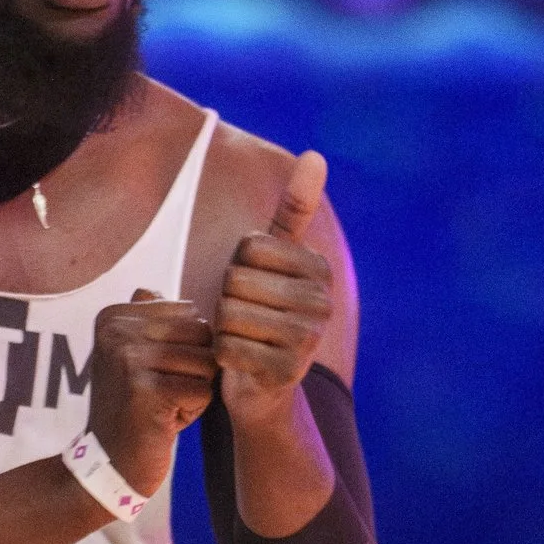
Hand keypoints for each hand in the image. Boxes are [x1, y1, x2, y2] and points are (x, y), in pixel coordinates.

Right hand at [88, 290, 218, 496]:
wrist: (108, 465)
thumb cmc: (131, 410)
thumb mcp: (127, 357)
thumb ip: (143, 320)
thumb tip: (151, 288)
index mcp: (113, 316)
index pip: (190, 313)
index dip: (186, 348)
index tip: (154, 374)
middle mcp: (117, 331)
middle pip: (201, 334)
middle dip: (195, 368)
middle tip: (163, 394)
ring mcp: (129, 360)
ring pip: (206, 362)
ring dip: (194, 391)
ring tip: (162, 407)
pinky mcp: (146, 391)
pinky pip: (203, 390)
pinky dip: (193, 412)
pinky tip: (164, 422)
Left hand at [213, 150, 334, 430]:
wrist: (265, 388)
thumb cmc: (263, 315)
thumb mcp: (277, 261)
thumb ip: (295, 211)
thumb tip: (315, 155)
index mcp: (318, 269)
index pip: (249, 247)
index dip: (236, 268)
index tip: (253, 289)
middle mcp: (321, 302)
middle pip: (236, 280)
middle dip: (226, 300)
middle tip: (244, 320)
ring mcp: (307, 339)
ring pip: (230, 313)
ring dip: (223, 328)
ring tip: (242, 338)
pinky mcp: (286, 372)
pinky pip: (227, 347)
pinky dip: (222, 356)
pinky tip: (239, 363)